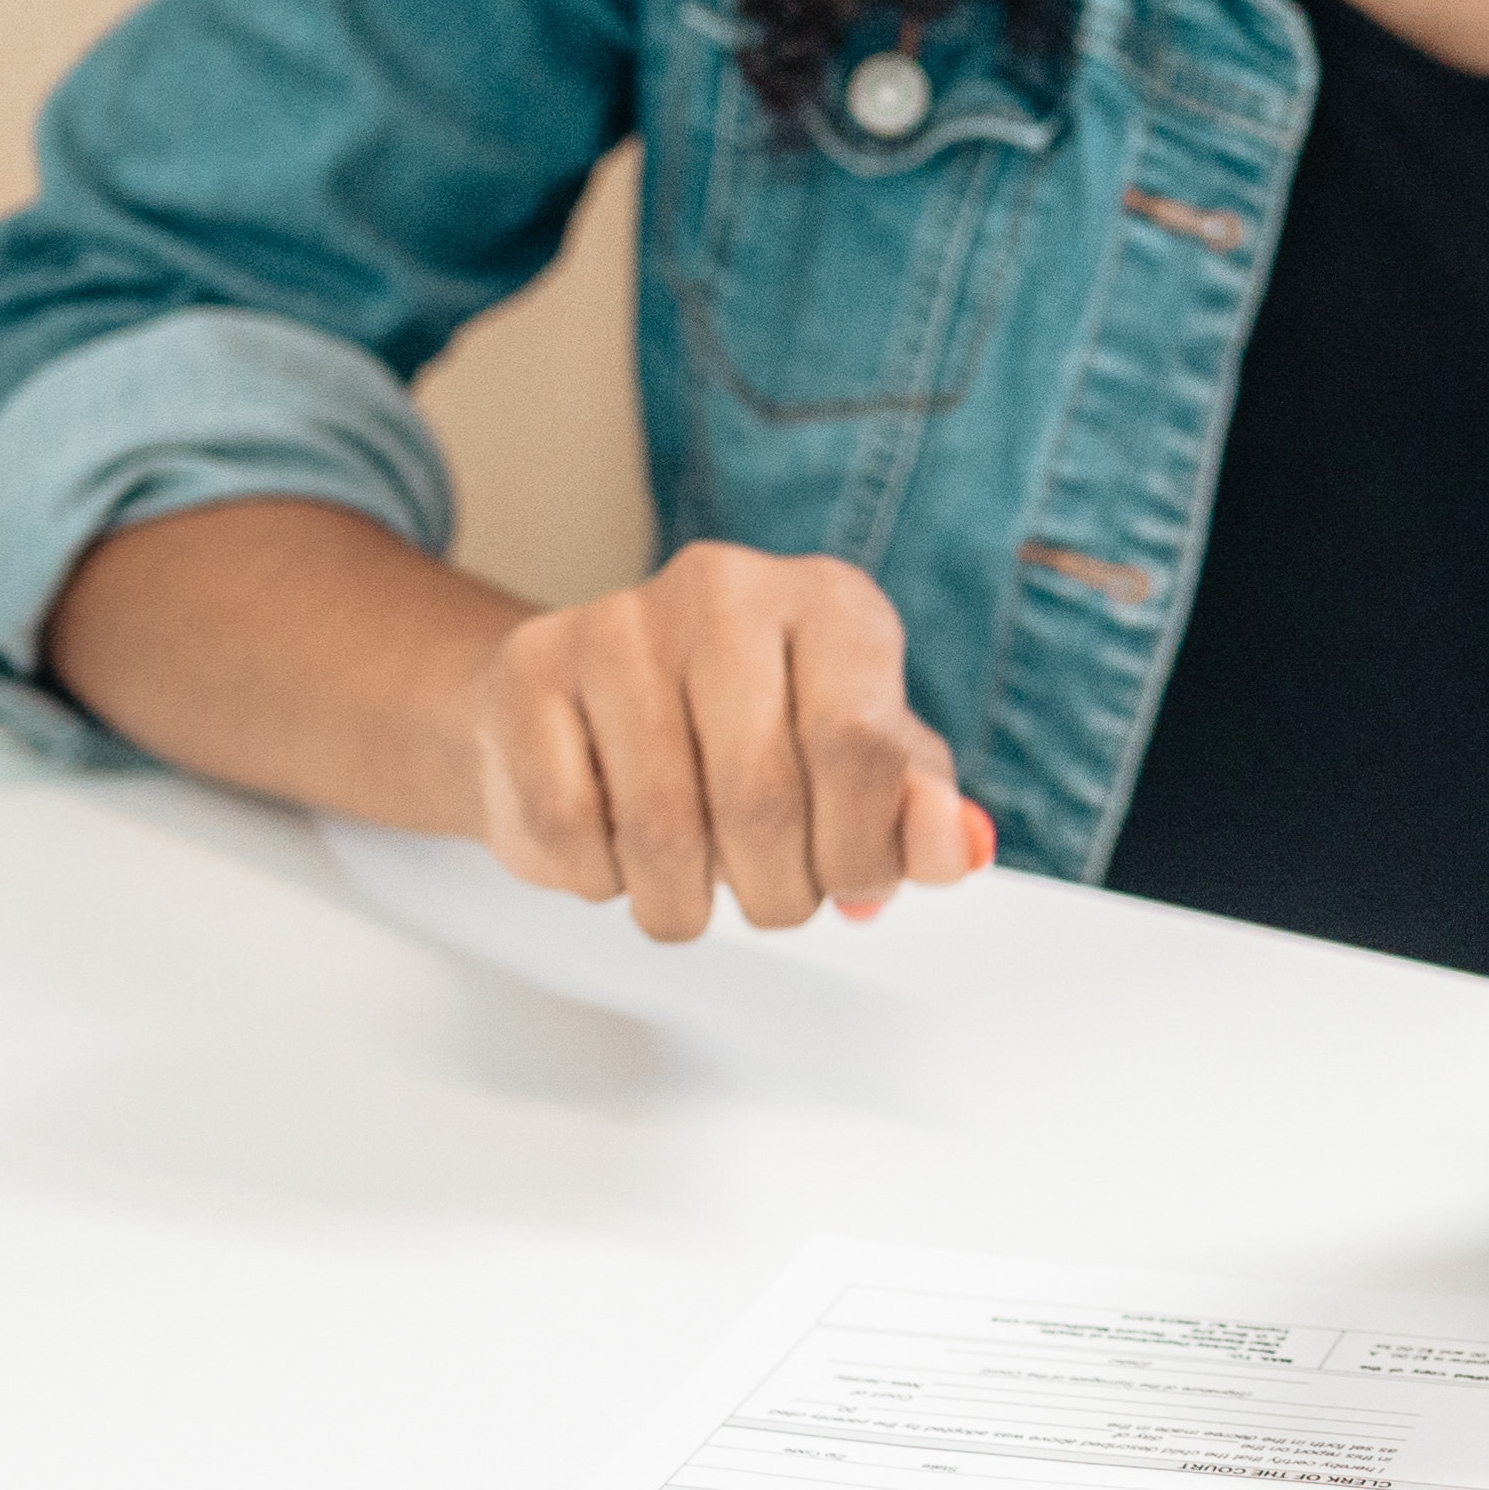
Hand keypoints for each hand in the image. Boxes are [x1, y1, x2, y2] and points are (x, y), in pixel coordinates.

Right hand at [449, 542, 988, 938]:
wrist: (591, 713)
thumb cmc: (748, 745)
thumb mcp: (858, 774)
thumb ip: (918, 814)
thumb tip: (957, 846)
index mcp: (831, 604)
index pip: (862, 752)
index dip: (858, 855)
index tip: (848, 882)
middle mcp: (728, 589)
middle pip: (762, 801)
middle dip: (775, 892)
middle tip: (770, 895)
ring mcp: (620, 622)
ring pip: (661, 830)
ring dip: (682, 900)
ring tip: (691, 882)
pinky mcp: (531, 668)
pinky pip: (569, 829)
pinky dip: (599, 878)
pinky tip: (616, 848)